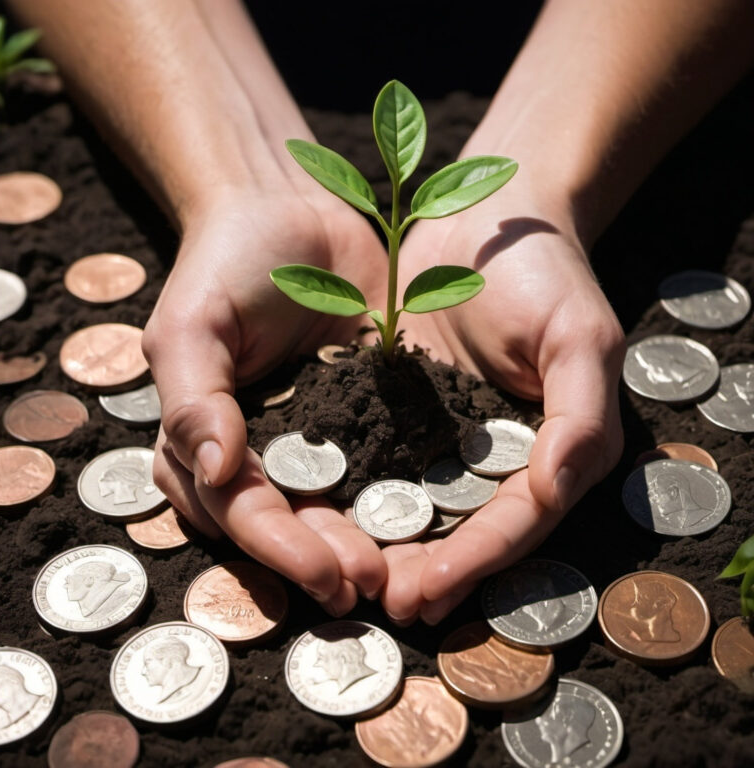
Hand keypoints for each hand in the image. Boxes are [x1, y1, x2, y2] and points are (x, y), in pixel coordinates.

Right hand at [142, 188, 388, 613]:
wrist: (290, 212)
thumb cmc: (226, 265)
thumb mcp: (191, 327)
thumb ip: (193, 401)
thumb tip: (212, 474)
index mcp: (209, 445)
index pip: (241, 513)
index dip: (279, 549)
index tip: (325, 572)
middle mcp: (263, 455)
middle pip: (294, 525)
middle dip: (331, 559)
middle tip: (375, 586)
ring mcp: (319, 440)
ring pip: (341, 507)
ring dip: (372, 543)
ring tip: (410, 572)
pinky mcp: (367, 417)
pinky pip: (386, 462)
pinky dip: (408, 493)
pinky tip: (442, 516)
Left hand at [379, 191, 624, 623]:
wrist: (488, 218)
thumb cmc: (545, 270)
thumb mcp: (578, 335)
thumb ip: (578, 416)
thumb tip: (558, 490)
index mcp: (553, 448)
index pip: (518, 519)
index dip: (478, 559)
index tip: (428, 589)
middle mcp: (503, 454)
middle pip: (468, 527)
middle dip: (429, 568)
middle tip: (384, 603)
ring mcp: (453, 436)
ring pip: (422, 505)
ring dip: (390, 545)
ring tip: (350, 579)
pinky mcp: (409, 412)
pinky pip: (385, 460)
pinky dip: (361, 492)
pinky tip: (328, 518)